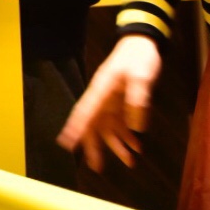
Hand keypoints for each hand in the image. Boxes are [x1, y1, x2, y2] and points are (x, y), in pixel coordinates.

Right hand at [57, 35, 163, 171]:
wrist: (143, 41)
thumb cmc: (139, 56)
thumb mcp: (141, 75)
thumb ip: (138, 99)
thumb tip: (135, 127)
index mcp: (102, 89)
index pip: (85, 112)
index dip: (76, 128)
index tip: (66, 144)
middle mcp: (103, 98)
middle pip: (93, 125)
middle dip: (95, 146)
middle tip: (97, 167)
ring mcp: (112, 101)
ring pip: (108, 128)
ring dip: (117, 145)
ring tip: (129, 162)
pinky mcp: (122, 102)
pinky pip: (121, 124)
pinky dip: (128, 136)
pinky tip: (137, 146)